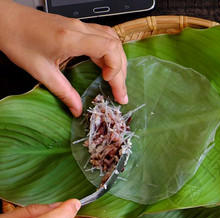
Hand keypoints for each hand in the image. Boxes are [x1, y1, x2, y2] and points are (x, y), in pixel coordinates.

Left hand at [0, 1, 127, 116]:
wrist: (6, 20)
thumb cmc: (18, 40)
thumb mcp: (40, 71)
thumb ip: (63, 91)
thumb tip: (77, 108)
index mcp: (70, 38)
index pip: (109, 47)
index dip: (115, 67)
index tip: (109, 83)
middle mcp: (79, 29)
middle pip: (115, 46)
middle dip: (120, 72)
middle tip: (120, 94)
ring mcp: (80, 25)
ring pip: (113, 40)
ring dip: (118, 62)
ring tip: (116, 82)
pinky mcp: (78, 26)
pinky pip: (104, 36)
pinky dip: (111, 52)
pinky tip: (108, 65)